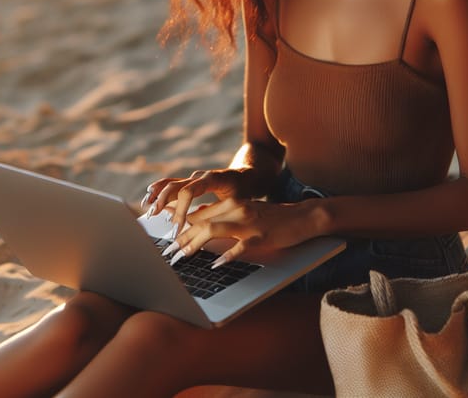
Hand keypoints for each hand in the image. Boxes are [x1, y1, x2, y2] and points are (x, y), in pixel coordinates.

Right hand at [142, 167, 262, 235]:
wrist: (247, 176)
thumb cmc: (244, 191)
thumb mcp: (238, 202)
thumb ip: (223, 212)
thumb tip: (207, 229)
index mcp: (211, 179)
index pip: (189, 192)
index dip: (180, 209)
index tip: (177, 226)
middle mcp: (199, 176)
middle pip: (176, 185)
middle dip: (163, 201)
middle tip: (154, 217)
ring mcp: (193, 178)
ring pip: (171, 183)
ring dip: (158, 195)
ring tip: (148, 207)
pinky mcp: (190, 182)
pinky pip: (172, 183)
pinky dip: (160, 189)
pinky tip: (150, 196)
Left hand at [162, 197, 322, 267]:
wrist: (303, 216)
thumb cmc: (271, 218)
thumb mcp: (244, 213)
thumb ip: (222, 217)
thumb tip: (197, 225)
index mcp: (230, 203)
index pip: (197, 215)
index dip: (179, 228)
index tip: (165, 241)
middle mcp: (236, 208)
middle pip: (200, 222)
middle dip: (180, 239)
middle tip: (167, 255)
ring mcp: (248, 221)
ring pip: (213, 230)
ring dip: (194, 244)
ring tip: (182, 257)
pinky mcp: (261, 235)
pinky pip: (240, 245)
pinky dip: (226, 255)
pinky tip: (216, 264)